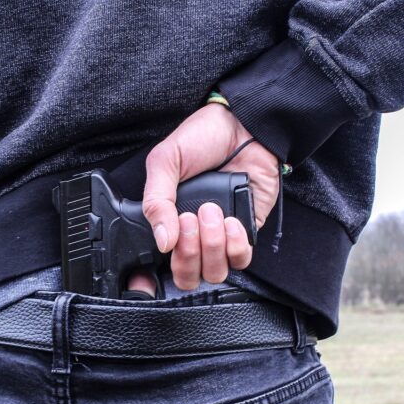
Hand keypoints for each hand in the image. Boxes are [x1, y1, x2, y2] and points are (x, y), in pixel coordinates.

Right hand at [126, 103, 279, 296]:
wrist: (244, 126)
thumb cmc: (203, 139)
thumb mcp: (165, 161)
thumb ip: (156, 200)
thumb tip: (162, 240)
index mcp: (169, 221)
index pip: (161, 264)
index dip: (156, 274)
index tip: (158, 259)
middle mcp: (194, 235)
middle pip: (188, 276)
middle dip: (188, 255)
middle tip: (189, 221)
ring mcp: (221, 237)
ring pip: (215, 271)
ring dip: (212, 246)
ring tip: (211, 212)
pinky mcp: (247, 232)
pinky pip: (241, 258)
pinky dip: (235, 244)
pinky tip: (231, 220)